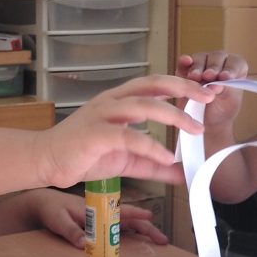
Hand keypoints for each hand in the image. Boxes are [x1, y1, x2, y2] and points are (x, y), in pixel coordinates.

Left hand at [26, 189, 167, 248]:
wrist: (41, 204)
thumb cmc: (50, 209)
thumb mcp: (58, 220)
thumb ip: (70, 231)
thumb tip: (83, 244)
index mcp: (96, 208)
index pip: (121, 212)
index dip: (137, 216)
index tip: (151, 218)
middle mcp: (102, 212)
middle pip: (130, 220)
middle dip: (147, 228)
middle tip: (163, 239)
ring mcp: (101, 217)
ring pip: (126, 224)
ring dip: (141, 231)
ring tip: (157, 240)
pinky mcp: (96, 222)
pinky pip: (117, 228)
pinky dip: (130, 232)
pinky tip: (137, 239)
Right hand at [36, 75, 214, 188]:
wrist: (47, 161)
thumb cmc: (84, 155)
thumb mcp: (128, 160)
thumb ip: (155, 164)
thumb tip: (183, 173)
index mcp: (120, 100)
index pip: (155, 84)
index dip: (181, 85)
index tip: (206, 93)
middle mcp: (112, 101)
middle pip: (153, 85)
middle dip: (184, 89)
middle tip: (209, 98)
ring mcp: (103, 115)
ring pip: (144, 105)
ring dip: (173, 116)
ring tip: (195, 130)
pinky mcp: (95, 135)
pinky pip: (128, 137)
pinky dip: (151, 146)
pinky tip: (167, 157)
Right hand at [176, 51, 248, 125]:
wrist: (205, 121)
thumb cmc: (221, 110)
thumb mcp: (228, 104)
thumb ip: (225, 91)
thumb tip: (217, 85)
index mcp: (235, 69)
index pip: (236, 64)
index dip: (231, 69)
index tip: (225, 77)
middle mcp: (219, 62)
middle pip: (217, 58)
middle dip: (213, 68)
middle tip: (208, 76)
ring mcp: (202, 63)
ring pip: (201, 58)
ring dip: (198, 67)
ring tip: (195, 77)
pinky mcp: (186, 68)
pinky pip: (184, 61)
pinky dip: (184, 61)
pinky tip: (186, 62)